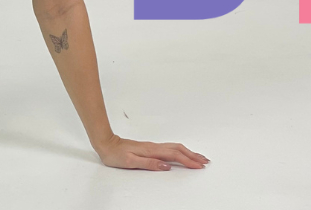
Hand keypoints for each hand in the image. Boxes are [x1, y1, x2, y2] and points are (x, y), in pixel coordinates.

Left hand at [93, 134, 208, 170]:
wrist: (106, 143)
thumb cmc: (115, 154)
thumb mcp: (130, 162)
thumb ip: (149, 164)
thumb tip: (166, 166)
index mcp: (151, 151)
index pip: (174, 156)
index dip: (188, 161)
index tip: (198, 166)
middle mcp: (154, 147)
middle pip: (178, 150)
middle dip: (193, 156)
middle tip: (205, 162)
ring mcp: (153, 146)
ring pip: (175, 147)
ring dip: (188, 152)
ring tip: (199, 157)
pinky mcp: (150, 147)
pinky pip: (170, 148)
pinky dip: (180, 150)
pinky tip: (182, 153)